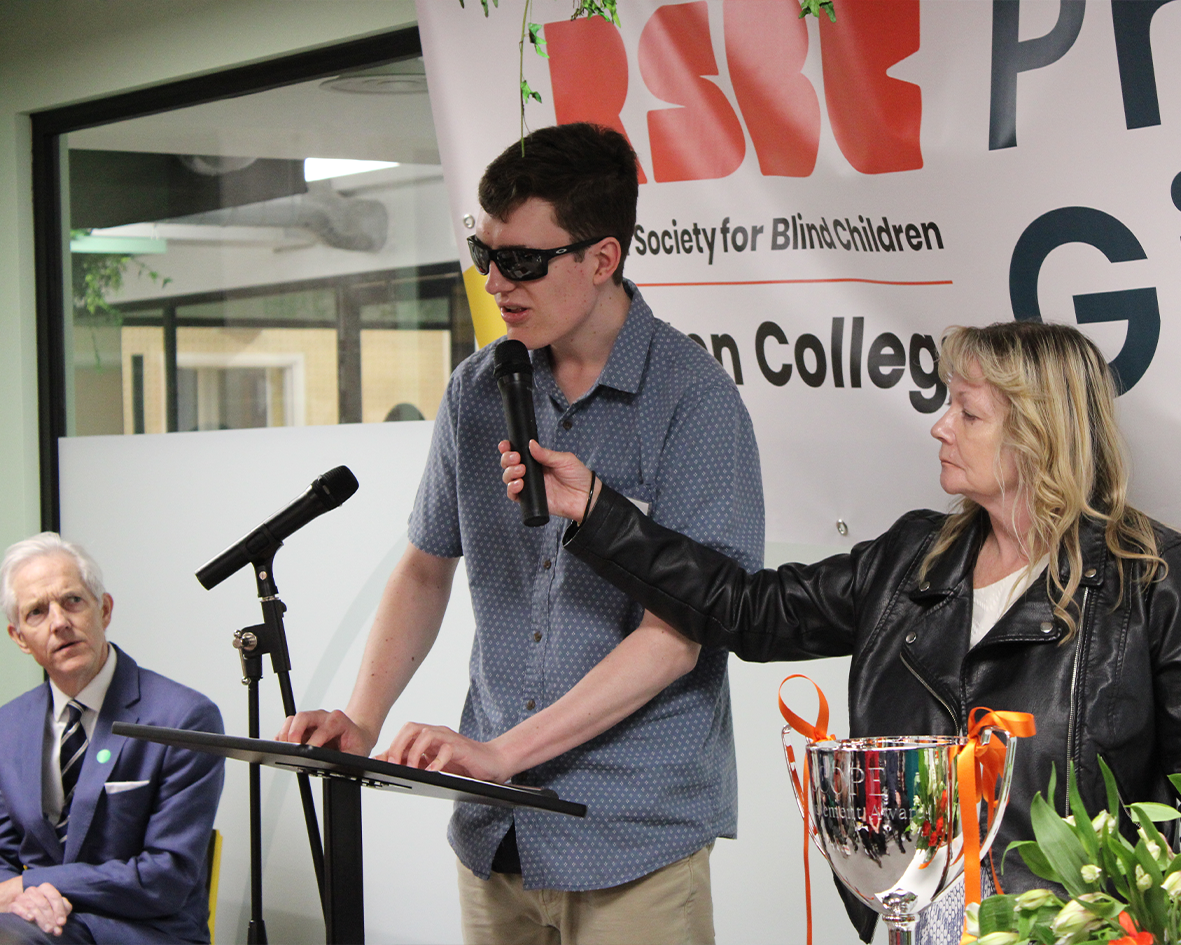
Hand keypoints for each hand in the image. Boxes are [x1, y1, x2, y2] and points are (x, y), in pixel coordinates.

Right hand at [5, 882, 71, 935]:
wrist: (25, 910)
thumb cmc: (45, 908)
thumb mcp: (56, 907)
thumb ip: (63, 909)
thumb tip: (62, 920)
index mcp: (45, 888)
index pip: (54, 896)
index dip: (59, 910)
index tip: (62, 922)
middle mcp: (33, 890)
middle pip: (44, 903)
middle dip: (50, 917)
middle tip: (54, 928)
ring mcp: (22, 897)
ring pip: (32, 907)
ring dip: (41, 919)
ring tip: (47, 928)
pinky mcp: (13, 905)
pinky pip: (17, 907)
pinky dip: (24, 912)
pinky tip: (31, 918)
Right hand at [276, 709, 374, 755]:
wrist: (357, 736)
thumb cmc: (356, 744)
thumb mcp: (358, 753)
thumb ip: (348, 758)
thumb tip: (336, 764)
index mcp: (338, 721)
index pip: (322, 729)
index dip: (313, 742)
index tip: (307, 753)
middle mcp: (323, 717)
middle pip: (303, 717)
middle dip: (294, 733)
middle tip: (293, 750)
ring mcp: (312, 720)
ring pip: (292, 720)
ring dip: (285, 735)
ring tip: (287, 750)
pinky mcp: (303, 726)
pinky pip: (288, 727)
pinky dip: (281, 737)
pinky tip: (284, 748)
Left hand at [376, 722, 512, 782]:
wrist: (492, 762)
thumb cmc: (463, 763)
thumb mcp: (433, 764)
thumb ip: (413, 762)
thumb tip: (388, 762)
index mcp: (429, 736)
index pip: (405, 733)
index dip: (391, 746)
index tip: (382, 763)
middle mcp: (438, 733)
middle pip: (411, 728)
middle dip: (398, 745)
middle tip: (394, 764)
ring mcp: (450, 739)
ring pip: (426, 735)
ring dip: (414, 753)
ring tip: (412, 769)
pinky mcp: (462, 748)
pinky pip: (447, 749)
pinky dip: (437, 761)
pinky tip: (433, 771)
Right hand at [499, 440, 597, 522]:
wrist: (586, 496)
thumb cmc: (578, 476)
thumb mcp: (564, 459)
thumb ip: (546, 454)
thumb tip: (530, 444)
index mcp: (537, 461)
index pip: (518, 453)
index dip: (508, 449)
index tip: (505, 445)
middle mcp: (531, 473)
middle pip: (509, 465)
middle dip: (507, 459)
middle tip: (516, 458)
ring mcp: (529, 486)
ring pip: (508, 479)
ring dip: (509, 473)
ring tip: (521, 470)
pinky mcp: (530, 500)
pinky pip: (514, 495)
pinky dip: (512, 489)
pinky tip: (520, 484)